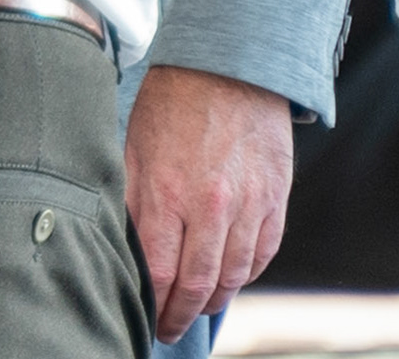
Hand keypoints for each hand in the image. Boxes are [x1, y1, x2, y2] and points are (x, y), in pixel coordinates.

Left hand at [128, 64, 291, 338]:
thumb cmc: (170, 105)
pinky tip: (230, 281)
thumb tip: (123, 244)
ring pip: (234, 276)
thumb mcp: (132, 147)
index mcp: (166, 193)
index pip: (159, 272)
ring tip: (196, 309)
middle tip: (169, 329)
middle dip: (181, 314)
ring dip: (214, 301)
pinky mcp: (275, 201)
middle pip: (198, 284)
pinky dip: (246, 275)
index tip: (147, 319)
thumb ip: (130, 198)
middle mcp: (211, 207)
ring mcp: (249, 206)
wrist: (229, 69)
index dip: (153, 305)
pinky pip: (263, 254)